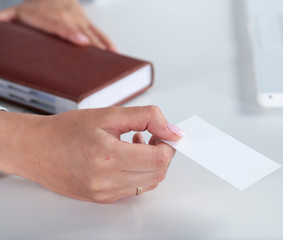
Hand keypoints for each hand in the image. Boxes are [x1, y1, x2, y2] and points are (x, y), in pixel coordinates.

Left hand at [0, 0, 115, 51]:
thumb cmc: (34, 8)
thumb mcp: (15, 13)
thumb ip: (3, 21)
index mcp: (47, 17)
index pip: (60, 26)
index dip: (71, 34)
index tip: (82, 41)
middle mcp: (65, 17)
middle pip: (80, 32)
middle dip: (92, 45)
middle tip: (100, 57)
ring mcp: (78, 20)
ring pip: (92, 34)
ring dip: (102, 46)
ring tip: (110, 60)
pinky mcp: (86, 22)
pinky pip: (99, 32)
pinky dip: (107, 42)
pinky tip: (114, 52)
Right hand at [0, 106, 183, 203]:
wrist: (36, 149)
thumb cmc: (67, 130)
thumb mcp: (109, 114)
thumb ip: (147, 118)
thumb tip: (174, 130)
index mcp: (109, 156)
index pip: (159, 158)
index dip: (167, 144)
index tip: (162, 133)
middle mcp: (106, 180)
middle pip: (158, 173)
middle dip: (161, 153)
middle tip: (151, 136)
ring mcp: (104, 193)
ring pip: (148, 183)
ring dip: (150, 164)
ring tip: (136, 144)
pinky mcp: (102, 199)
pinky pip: (134, 189)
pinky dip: (138, 173)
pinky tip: (126, 157)